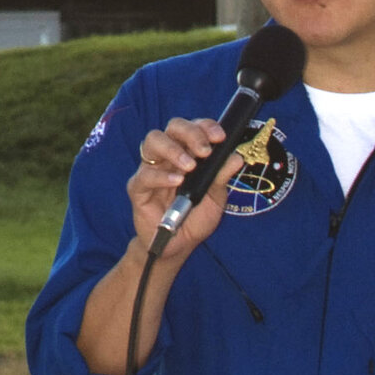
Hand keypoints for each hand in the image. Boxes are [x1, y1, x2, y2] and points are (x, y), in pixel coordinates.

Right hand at [127, 117, 242, 263]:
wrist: (178, 247)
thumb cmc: (195, 218)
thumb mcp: (215, 199)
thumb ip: (221, 177)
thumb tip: (236, 157)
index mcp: (187, 152)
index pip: (193, 127)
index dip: (205, 126)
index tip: (220, 137)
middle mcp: (168, 155)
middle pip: (172, 127)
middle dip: (190, 133)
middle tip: (205, 150)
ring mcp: (151, 169)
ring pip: (153, 141)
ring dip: (173, 149)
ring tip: (189, 166)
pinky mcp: (138, 188)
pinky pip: (145, 175)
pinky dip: (162, 176)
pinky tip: (176, 182)